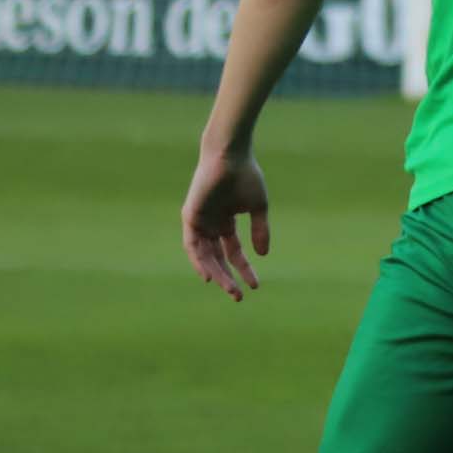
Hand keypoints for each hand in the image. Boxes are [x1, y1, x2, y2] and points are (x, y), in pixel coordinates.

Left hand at [181, 151, 270, 300]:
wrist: (231, 156)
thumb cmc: (246, 176)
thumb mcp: (258, 207)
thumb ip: (260, 230)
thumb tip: (262, 254)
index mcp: (225, 222)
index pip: (234, 252)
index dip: (245, 269)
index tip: (256, 285)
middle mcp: (210, 225)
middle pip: (217, 259)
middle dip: (228, 278)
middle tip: (238, 296)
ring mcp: (199, 222)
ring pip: (205, 256)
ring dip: (216, 274)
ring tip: (228, 289)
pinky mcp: (190, 217)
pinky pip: (192, 245)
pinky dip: (199, 261)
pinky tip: (207, 276)